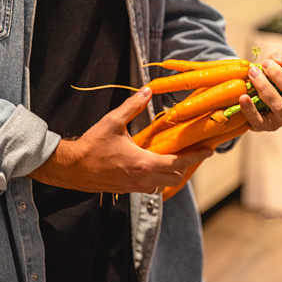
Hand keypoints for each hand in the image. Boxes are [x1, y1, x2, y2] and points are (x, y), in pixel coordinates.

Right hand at [31, 87, 213, 193]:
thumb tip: (147, 91)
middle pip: (175, 177)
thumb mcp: (113, 122)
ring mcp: (135, 187)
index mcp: (144, 163)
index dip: (196, 156)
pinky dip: (156, 178)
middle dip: (185, 165)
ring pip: (162, 184)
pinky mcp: (127, 190)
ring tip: (173, 159)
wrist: (71, 168)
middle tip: (191, 152)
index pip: (179, 162)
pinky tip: (152, 166)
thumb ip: (132, 106)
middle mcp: (143, 179)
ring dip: (170, 173)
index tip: (210, 150)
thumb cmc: (92, 145)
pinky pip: (149, 187)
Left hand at [239, 50, 281, 131]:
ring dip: (265, 87)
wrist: (247, 90)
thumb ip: (281, 57)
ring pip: (279, 106)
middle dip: (281, 77)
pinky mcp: (265, 126)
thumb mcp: (275, 61)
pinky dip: (250, 109)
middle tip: (266, 64)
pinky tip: (243, 97)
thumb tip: (281, 64)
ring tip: (253, 73)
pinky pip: (258, 120)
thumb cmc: (267, 75)